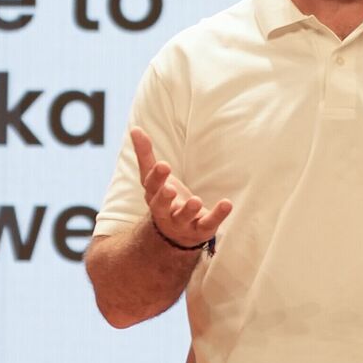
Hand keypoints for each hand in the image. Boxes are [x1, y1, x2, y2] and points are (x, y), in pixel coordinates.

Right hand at [132, 126, 232, 247]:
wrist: (175, 233)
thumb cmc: (164, 198)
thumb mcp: (154, 177)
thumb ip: (146, 155)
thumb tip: (135, 129)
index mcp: (153, 196)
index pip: (151, 186)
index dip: (157, 177)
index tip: (163, 165)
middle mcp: (164, 212)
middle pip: (161, 206)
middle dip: (164, 198)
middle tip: (170, 189)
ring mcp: (182, 223)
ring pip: (183, 218)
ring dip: (189, 210)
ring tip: (196, 201)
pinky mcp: (200, 230)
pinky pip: (208, 224)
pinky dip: (218, 215)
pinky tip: (227, 203)